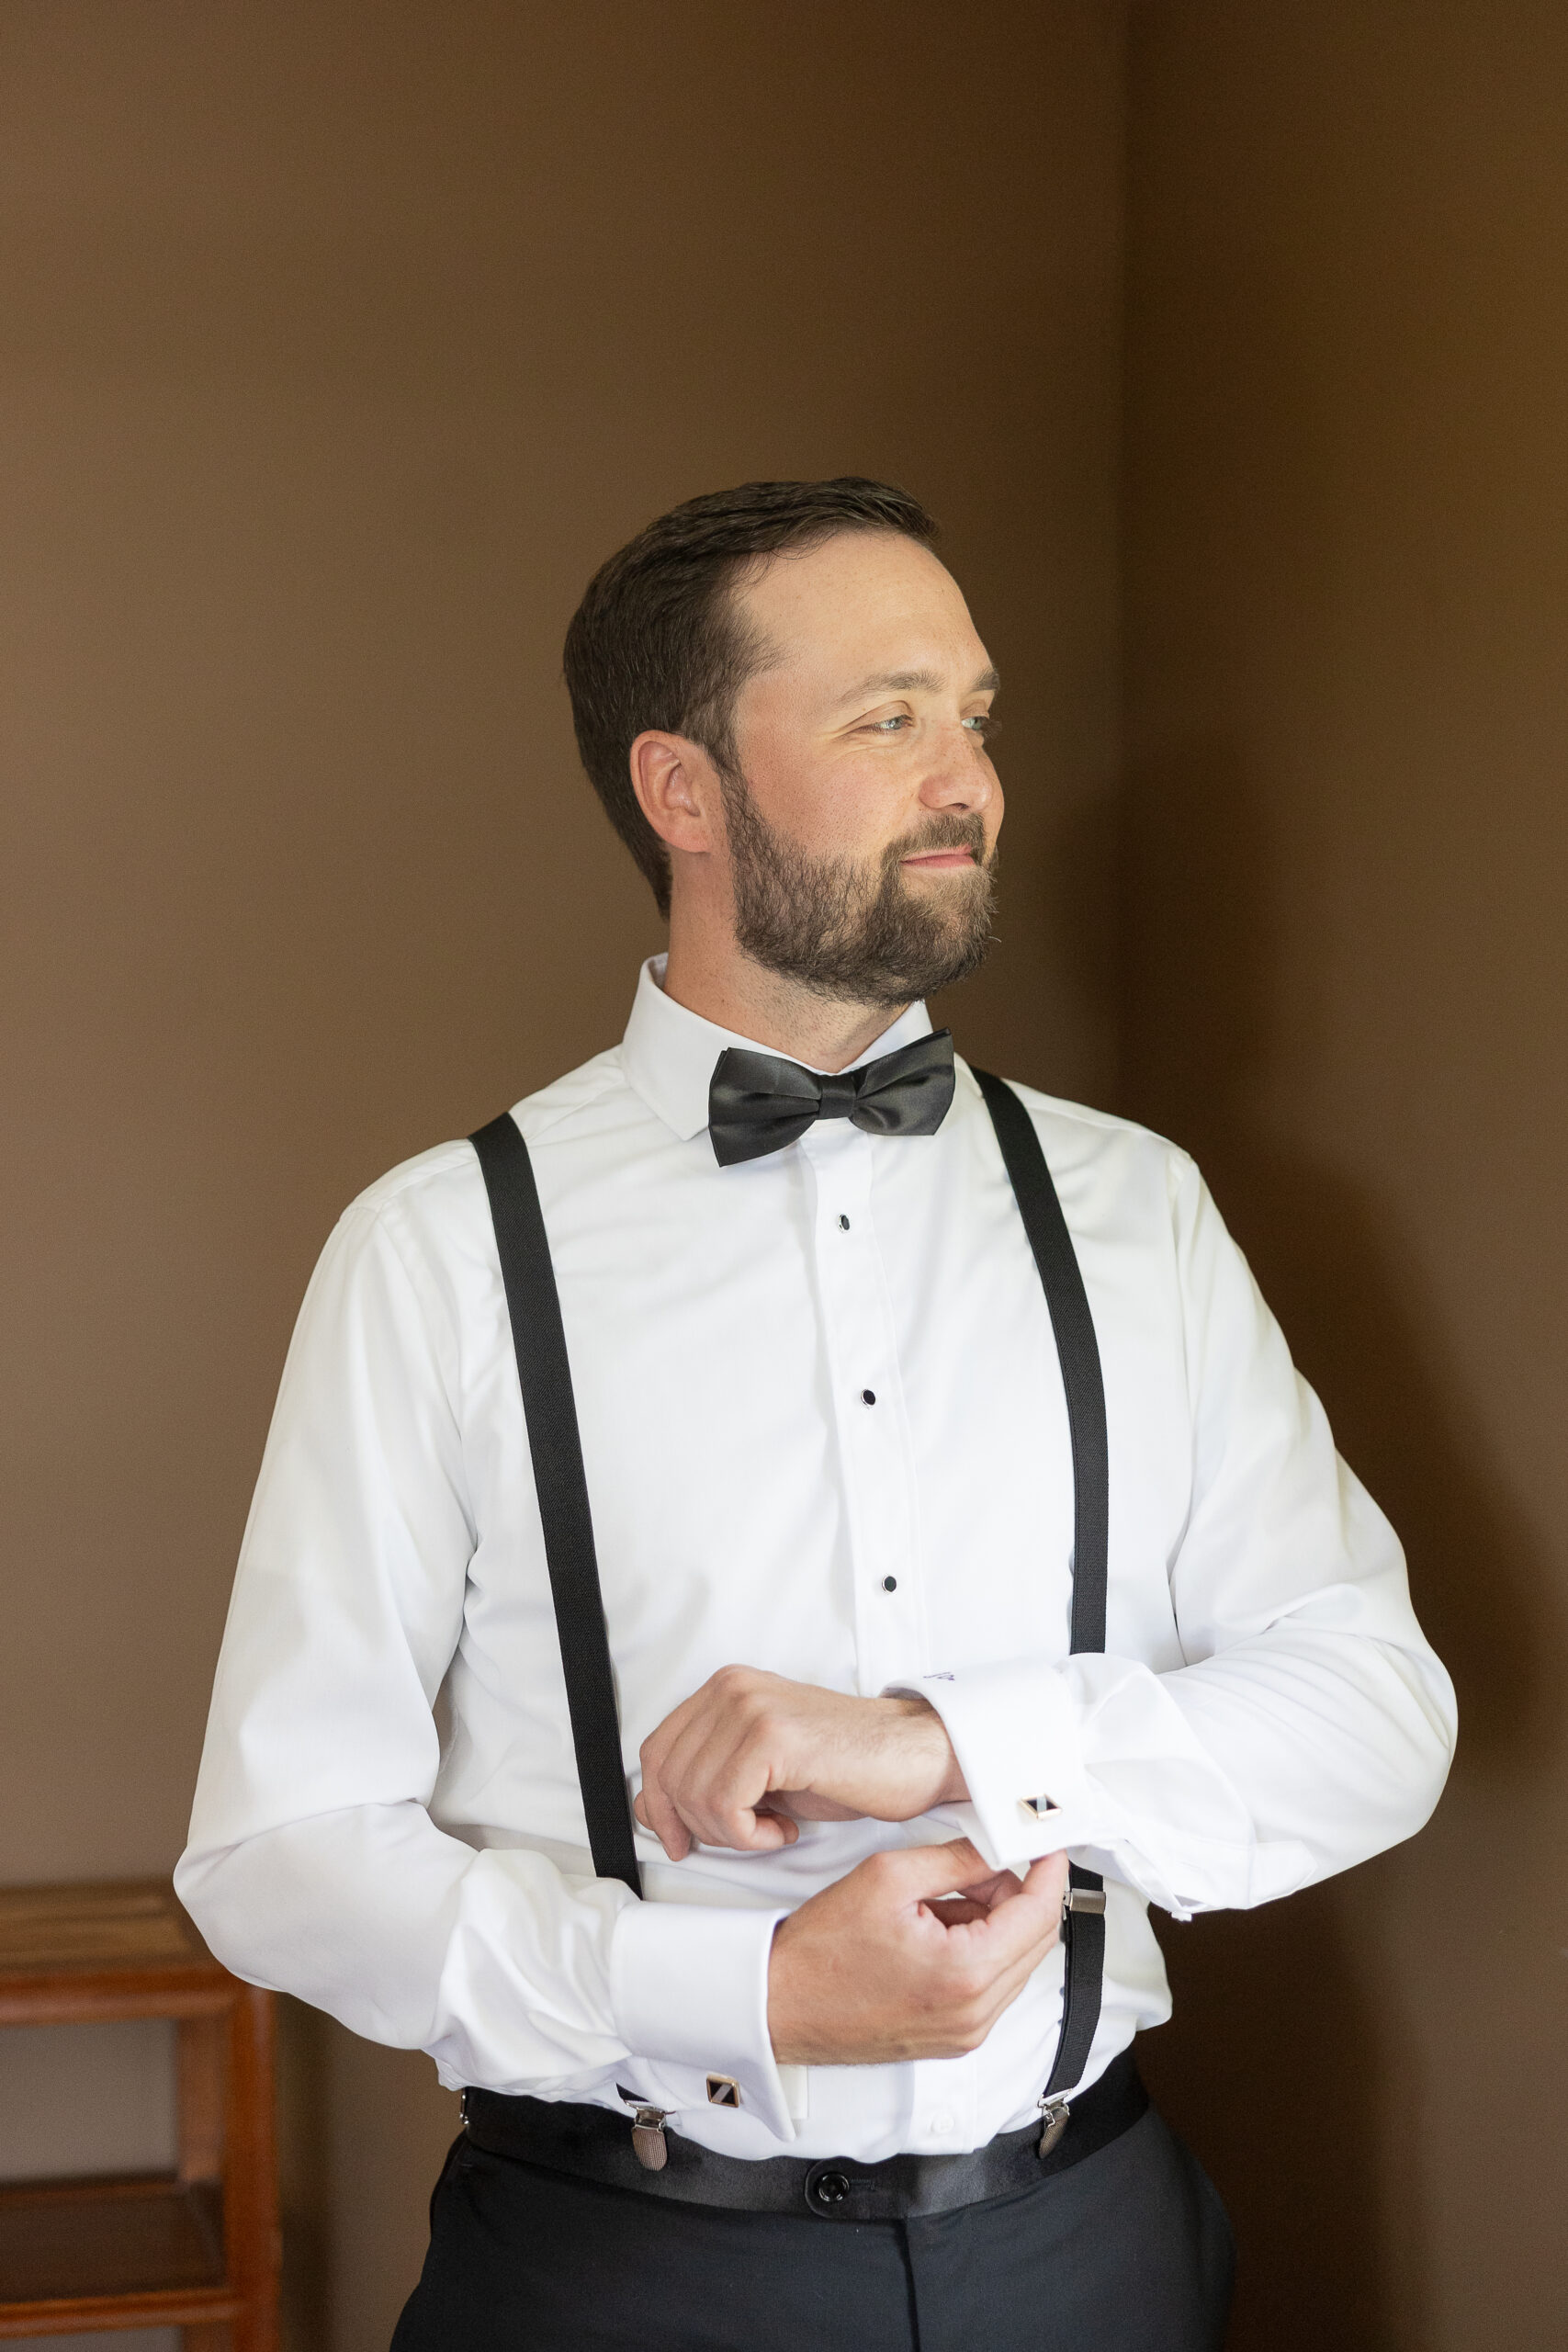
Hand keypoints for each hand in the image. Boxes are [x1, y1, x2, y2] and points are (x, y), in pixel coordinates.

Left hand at [633, 1667, 966, 1858]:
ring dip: (730, 1834)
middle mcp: (732, 1688)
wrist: (911, 1757)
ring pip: (694, 1795)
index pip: (656, 1750)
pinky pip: (726, 1805)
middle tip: (742, 1838)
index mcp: (725, 1688)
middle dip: (695, 1825)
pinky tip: (785, 1828)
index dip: (658, 1805)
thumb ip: (705, 1777)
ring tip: (772, 1829)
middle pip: (667, 1775)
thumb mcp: (759, 1772)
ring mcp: (751, 1707)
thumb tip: (646, 1808)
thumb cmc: (844, 1766)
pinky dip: (751, 1835)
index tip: (681, 1840)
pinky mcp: (773, 1737)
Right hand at [767, 1837, 1067, 2065]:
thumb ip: (956, 1858)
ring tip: (947, 1894)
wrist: (779, 2005)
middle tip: (986, 1859)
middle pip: (1035, 1941)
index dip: (1048, 1871)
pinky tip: (940, 1927)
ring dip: (998, 1922)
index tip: (1048, 1846)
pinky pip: (991, 1987)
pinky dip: (980, 1951)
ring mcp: (966, 2033)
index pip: (1038, 1914)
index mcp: (965, 1972)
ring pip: (1014, 1964)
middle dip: (1020, 1894)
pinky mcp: (953, 2040)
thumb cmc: (820, 1952)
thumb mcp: (888, 1878)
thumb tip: (999, 1847)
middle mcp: (974, 2013)